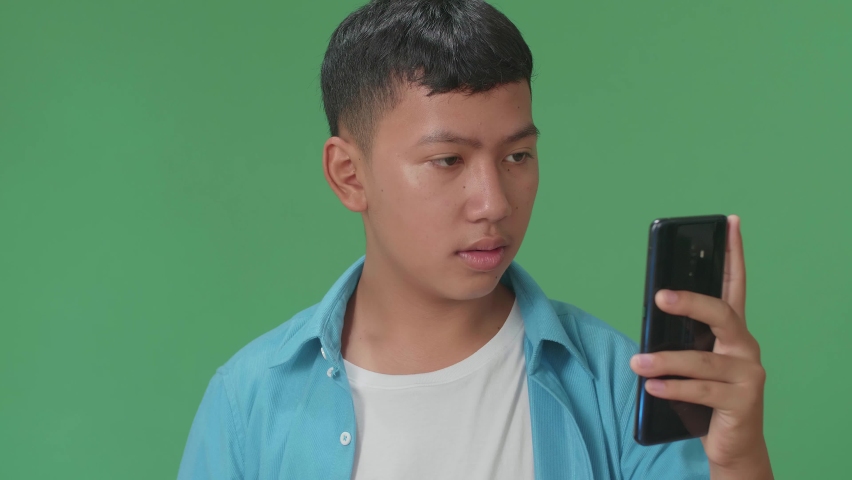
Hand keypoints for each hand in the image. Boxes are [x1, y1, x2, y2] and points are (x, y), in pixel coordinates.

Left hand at [629, 215, 772, 478]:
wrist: (731, 444)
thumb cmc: (705, 394)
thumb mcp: (691, 359)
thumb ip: (679, 337)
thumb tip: (650, 316)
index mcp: (732, 331)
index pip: (735, 285)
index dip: (734, 254)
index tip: (731, 222)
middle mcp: (745, 347)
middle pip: (722, 314)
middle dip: (690, 303)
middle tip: (659, 296)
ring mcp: (748, 375)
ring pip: (702, 360)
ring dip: (664, 361)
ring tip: (636, 363)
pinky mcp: (742, 402)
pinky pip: (701, 390)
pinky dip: (673, 388)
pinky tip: (651, 387)